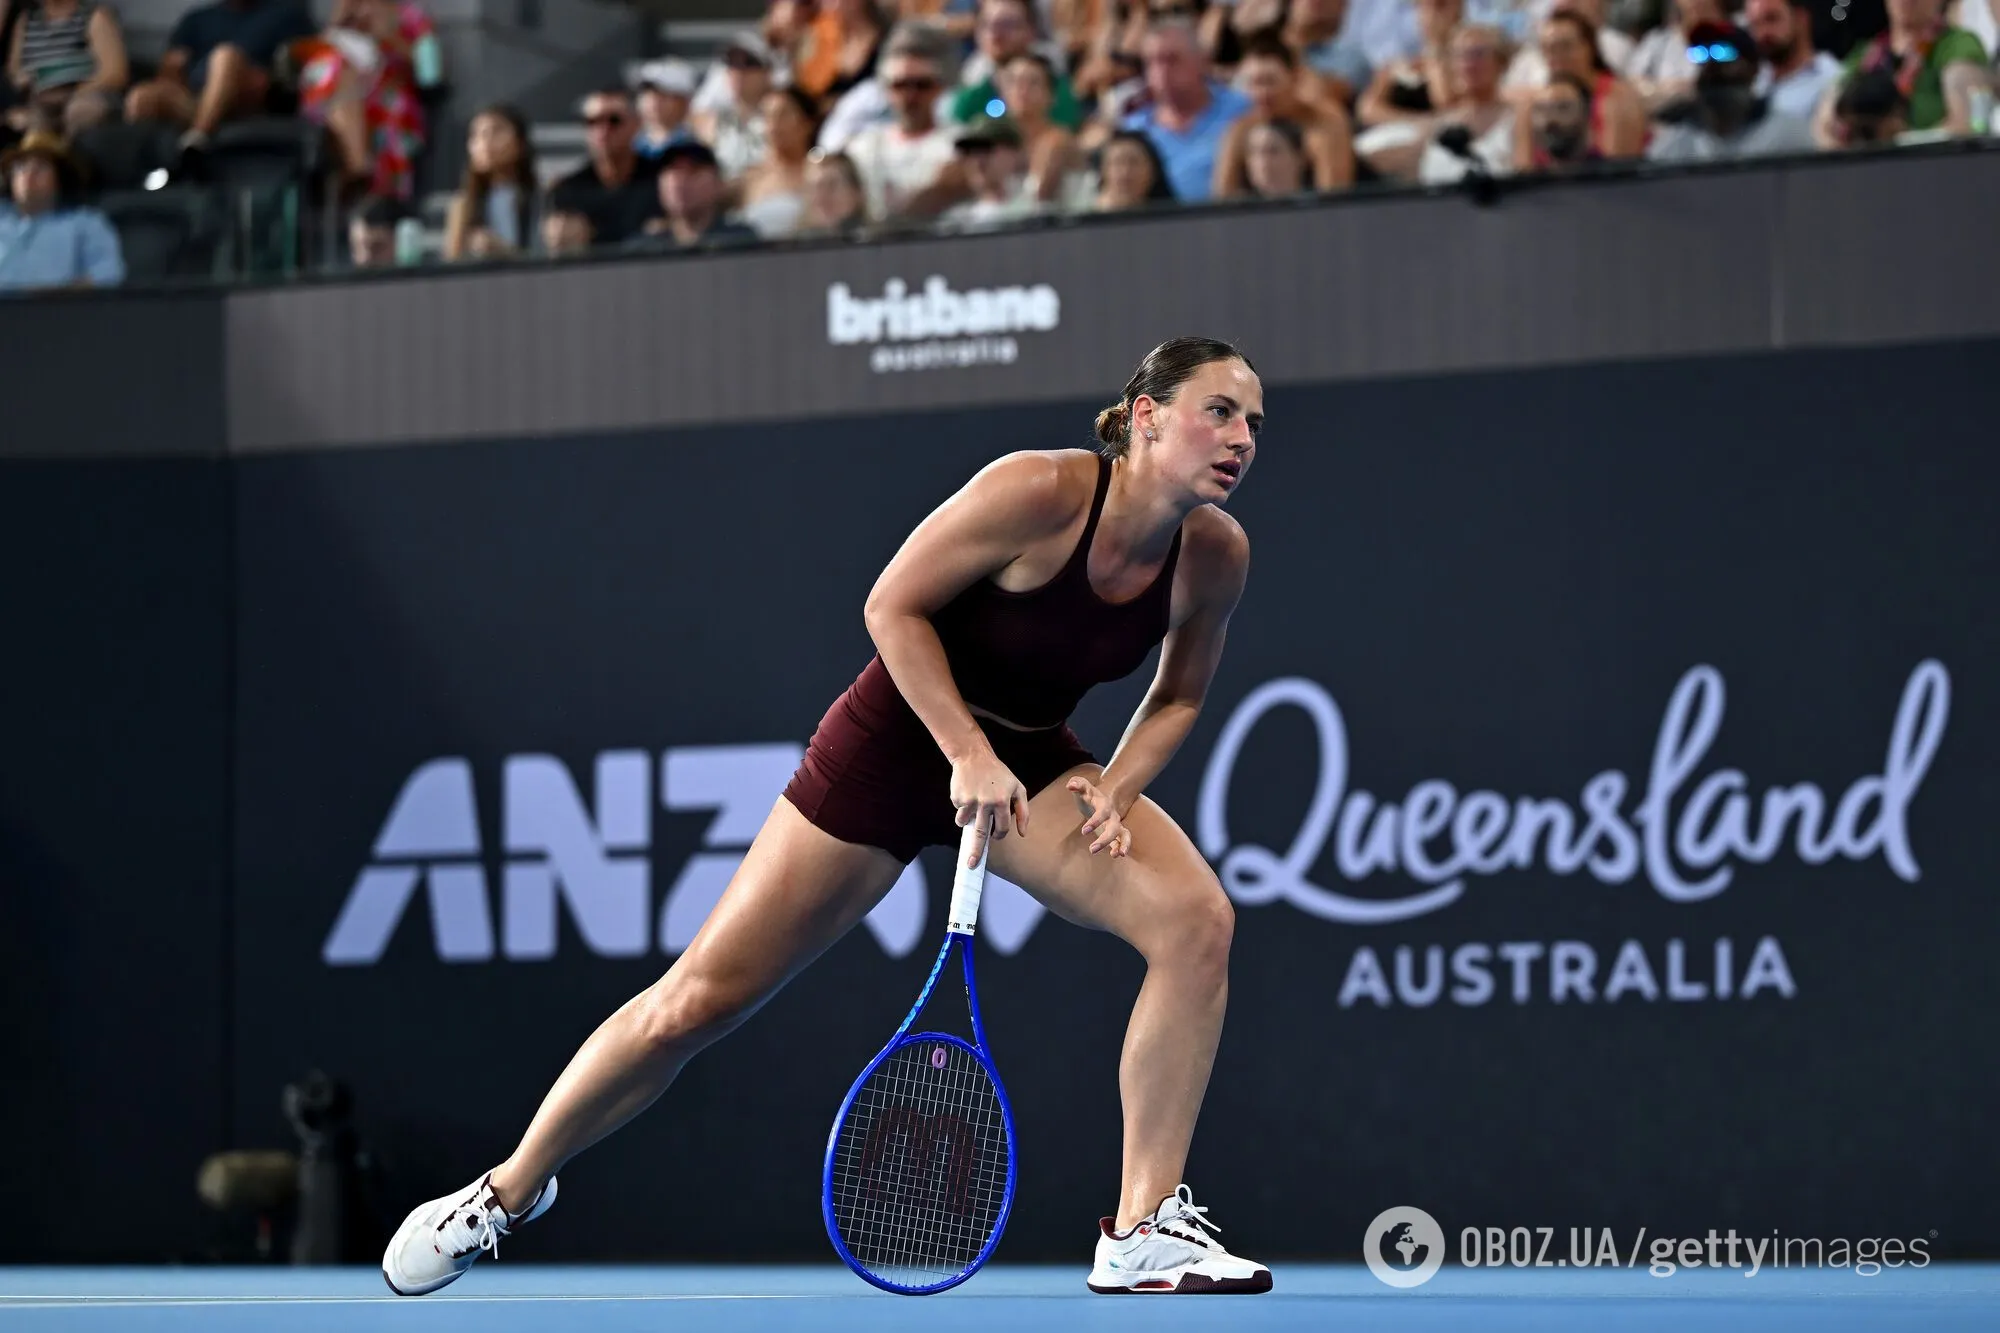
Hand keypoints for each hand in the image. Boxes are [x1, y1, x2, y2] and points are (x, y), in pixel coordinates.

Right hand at [950, 749, 1029, 864]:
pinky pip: (959, 810)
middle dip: (975, 851)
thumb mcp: (1017, 788)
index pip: (1001, 828)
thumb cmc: (999, 773)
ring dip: (966, 821)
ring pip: (964, 822)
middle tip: (971, 864)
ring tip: (972, 804)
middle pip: (980, 833)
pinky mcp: (957, 798)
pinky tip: (968, 792)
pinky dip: (962, 806)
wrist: (973, 756)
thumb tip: (1022, 833)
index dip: (999, 834)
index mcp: (1001, 801)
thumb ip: (1023, 812)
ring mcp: (969, 800)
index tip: (995, 836)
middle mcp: (985, 803)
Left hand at [1067, 776, 1131, 856]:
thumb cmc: (1088, 795)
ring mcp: (1116, 825)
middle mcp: (1113, 815)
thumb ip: (1077, 784)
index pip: (1102, 812)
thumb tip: (1070, 785)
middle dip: (1105, 839)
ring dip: (1122, 844)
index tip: (1084, 831)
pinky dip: (1121, 848)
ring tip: (1117, 855)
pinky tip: (1115, 855)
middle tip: (1092, 849)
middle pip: (1114, 827)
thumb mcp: (1082, 787)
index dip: (1095, 822)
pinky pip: (1122, 841)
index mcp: (1104, 804)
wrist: (1099, 799)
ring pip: (1124, 834)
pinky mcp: (1115, 834)